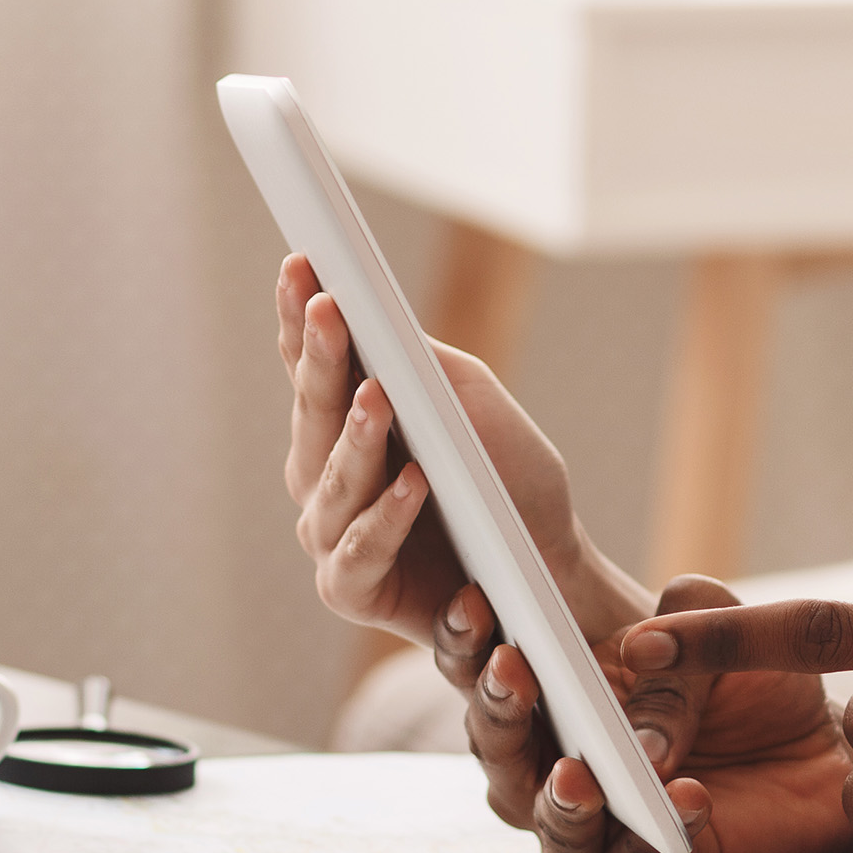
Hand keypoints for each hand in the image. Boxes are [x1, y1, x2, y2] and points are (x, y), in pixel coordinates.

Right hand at [274, 252, 644, 643]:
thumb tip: (373, 315)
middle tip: (328, 306)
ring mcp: (333, 534)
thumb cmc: (506, 482)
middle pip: (312, 413)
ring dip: (354, 437)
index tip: (303, 264)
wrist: (549, 565)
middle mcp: (326, 478)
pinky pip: (360, 549)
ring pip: (331, 482)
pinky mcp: (353, 588)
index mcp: (345, 427)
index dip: (302, 316)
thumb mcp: (474, 407)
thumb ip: (424, 366)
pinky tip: (411, 480)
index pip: (313, 365)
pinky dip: (386, 515)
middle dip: (318, 357)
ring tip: (376, 395)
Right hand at [456, 575, 852, 852]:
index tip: (475, 599)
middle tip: (512, 672)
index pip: (487, 663)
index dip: (467, 636)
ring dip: (556, 793)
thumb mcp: (728, 628)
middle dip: (494, 709)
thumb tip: (639, 653)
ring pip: (540, 818)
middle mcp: (557, 754)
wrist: (825, 756)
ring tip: (580, 770)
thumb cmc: (757, 684)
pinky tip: (690, 795)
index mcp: (561, 687)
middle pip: (495, 746)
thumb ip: (684, 620)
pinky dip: (652, 827)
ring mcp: (593, 817)